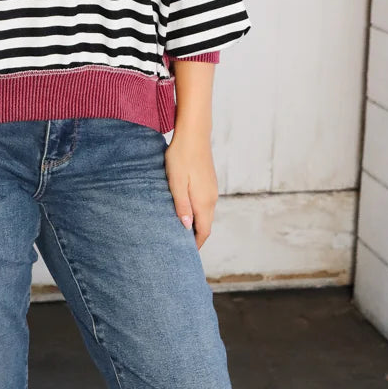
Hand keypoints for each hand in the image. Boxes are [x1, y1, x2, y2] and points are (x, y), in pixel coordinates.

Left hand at [164, 131, 218, 248]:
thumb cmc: (181, 157)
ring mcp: (211, 189)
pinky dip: (197, 212)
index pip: (204, 231)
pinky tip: (185, 211)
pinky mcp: (208, 182)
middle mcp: (211, 198)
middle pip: (206, 225)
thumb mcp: (176, 182)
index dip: (196, 245)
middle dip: (195, 237)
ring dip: (196, 224)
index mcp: (203, 201)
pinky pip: (204, 203)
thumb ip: (182, 206)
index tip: (185, 254)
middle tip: (180, 246)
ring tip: (180, 231)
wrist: (194, 134)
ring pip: (205, 214)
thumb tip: (187, 227)